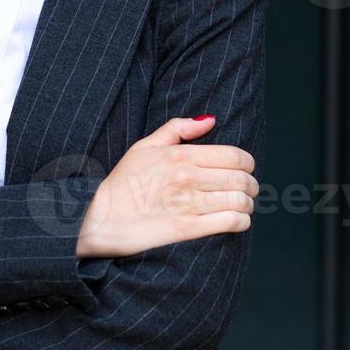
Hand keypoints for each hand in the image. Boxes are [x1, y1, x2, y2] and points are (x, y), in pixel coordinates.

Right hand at [76, 115, 257, 258]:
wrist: (98, 221)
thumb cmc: (120, 185)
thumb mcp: (143, 147)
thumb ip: (177, 129)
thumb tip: (210, 120)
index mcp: (180, 155)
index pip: (235, 156)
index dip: (247, 164)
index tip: (245, 170)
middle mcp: (188, 177)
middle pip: (242, 179)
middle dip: (251, 186)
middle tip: (248, 191)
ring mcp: (188, 204)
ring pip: (240, 201)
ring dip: (248, 205)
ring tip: (243, 208)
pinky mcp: (187, 230)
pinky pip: (231, 222)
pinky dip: (241, 222)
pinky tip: (237, 222)